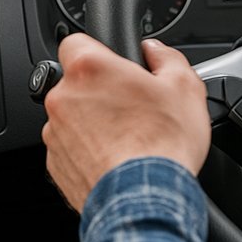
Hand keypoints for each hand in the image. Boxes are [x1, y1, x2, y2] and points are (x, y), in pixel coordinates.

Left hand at [41, 33, 210, 211]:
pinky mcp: (56, 164)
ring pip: (71, 116)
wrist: (143, 200)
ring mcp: (56, 133)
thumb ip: (167, 58)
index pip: (75, 41)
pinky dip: (88, 150)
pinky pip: (70, 147)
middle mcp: (63, 98)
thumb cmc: (162, 145)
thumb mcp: (185, 88)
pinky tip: (115, 158)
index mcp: (89, 69)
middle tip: (129, 105)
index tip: (113, 64)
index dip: (97, 51)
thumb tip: (156, 51)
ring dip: (91, 122)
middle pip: (75, 82)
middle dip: (99, 90)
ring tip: (126, 137)